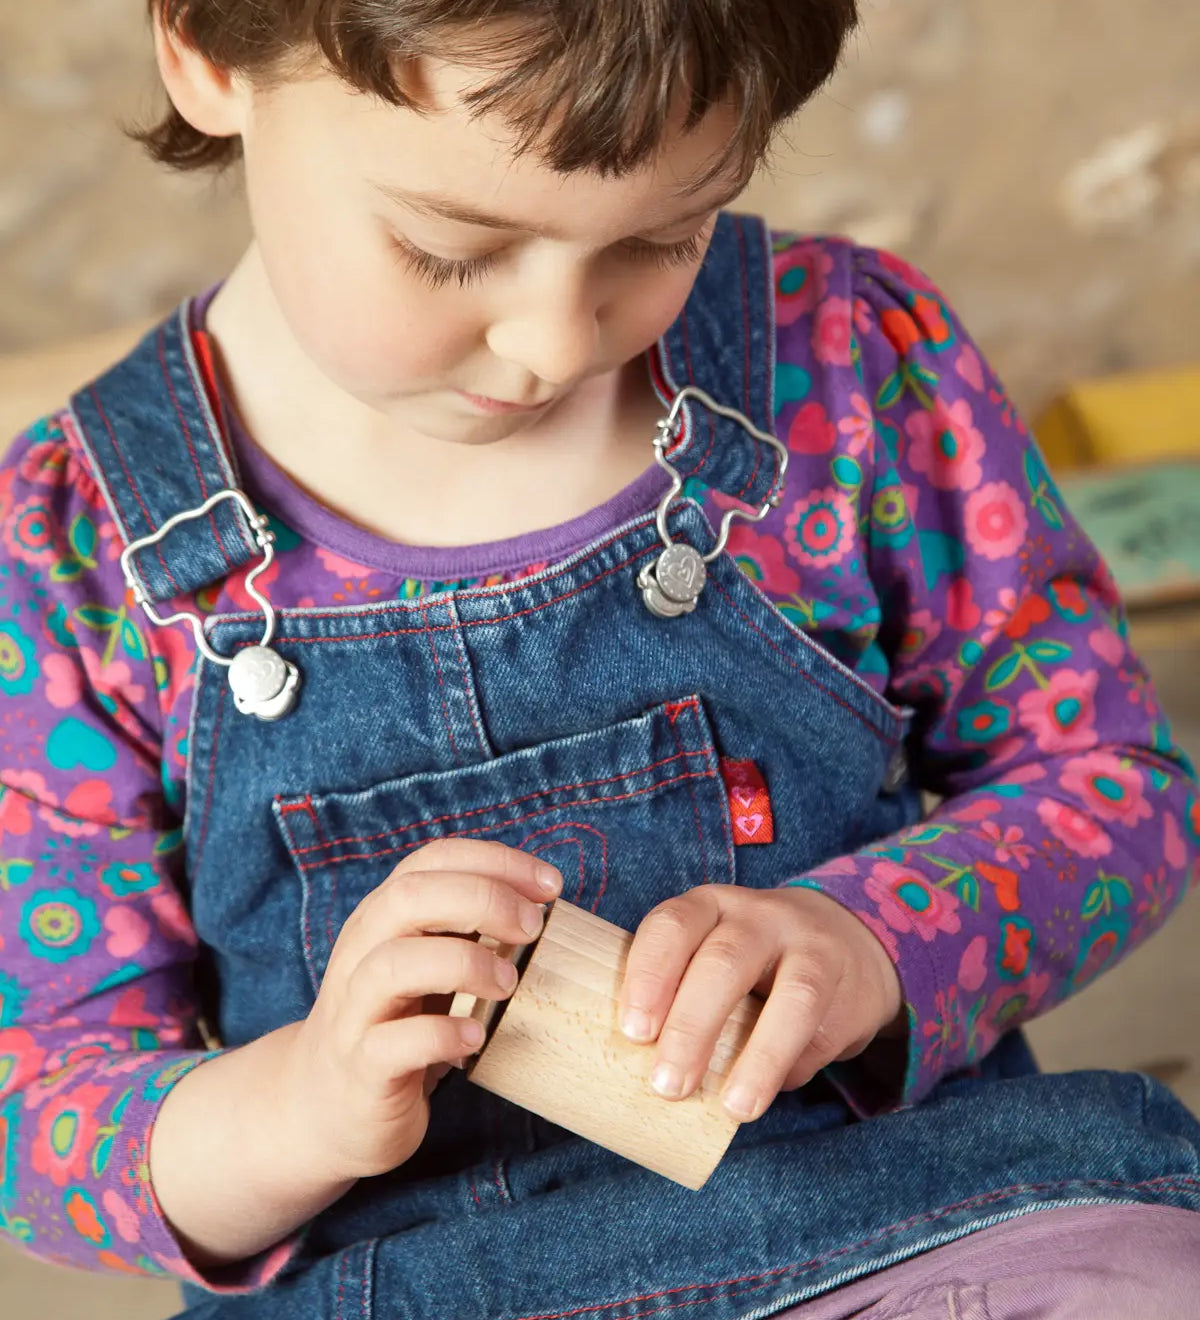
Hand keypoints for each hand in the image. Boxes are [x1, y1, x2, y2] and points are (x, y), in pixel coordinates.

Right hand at [279, 838, 562, 1181]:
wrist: (322, 1107)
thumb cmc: (397, 1023)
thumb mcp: (426, 963)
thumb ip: (466, 930)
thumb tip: (544, 906)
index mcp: (383, 917)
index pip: (433, 860)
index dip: (495, 861)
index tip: (551, 885)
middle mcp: (361, 952)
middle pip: (408, 897)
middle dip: (482, 900)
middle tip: (533, 928)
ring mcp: (354, 1010)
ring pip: (393, 964)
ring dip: (464, 964)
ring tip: (508, 984)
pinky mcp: (360, 1067)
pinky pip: (392, 1044)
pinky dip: (442, 1035)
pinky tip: (476, 1037)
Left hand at [617, 884, 903, 1121]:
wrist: (849, 944)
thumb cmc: (752, 963)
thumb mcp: (710, 955)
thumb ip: (681, 995)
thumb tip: (645, 1072)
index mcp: (710, 906)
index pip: (672, 926)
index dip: (649, 975)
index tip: (634, 1032)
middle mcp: (760, 917)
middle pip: (724, 961)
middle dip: (692, 1026)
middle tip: (667, 1084)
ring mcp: (811, 949)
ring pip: (792, 996)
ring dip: (760, 1058)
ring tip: (734, 1107)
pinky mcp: (849, 991)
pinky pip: (820, 1035)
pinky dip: (791, 1070)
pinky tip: (764, 1094)